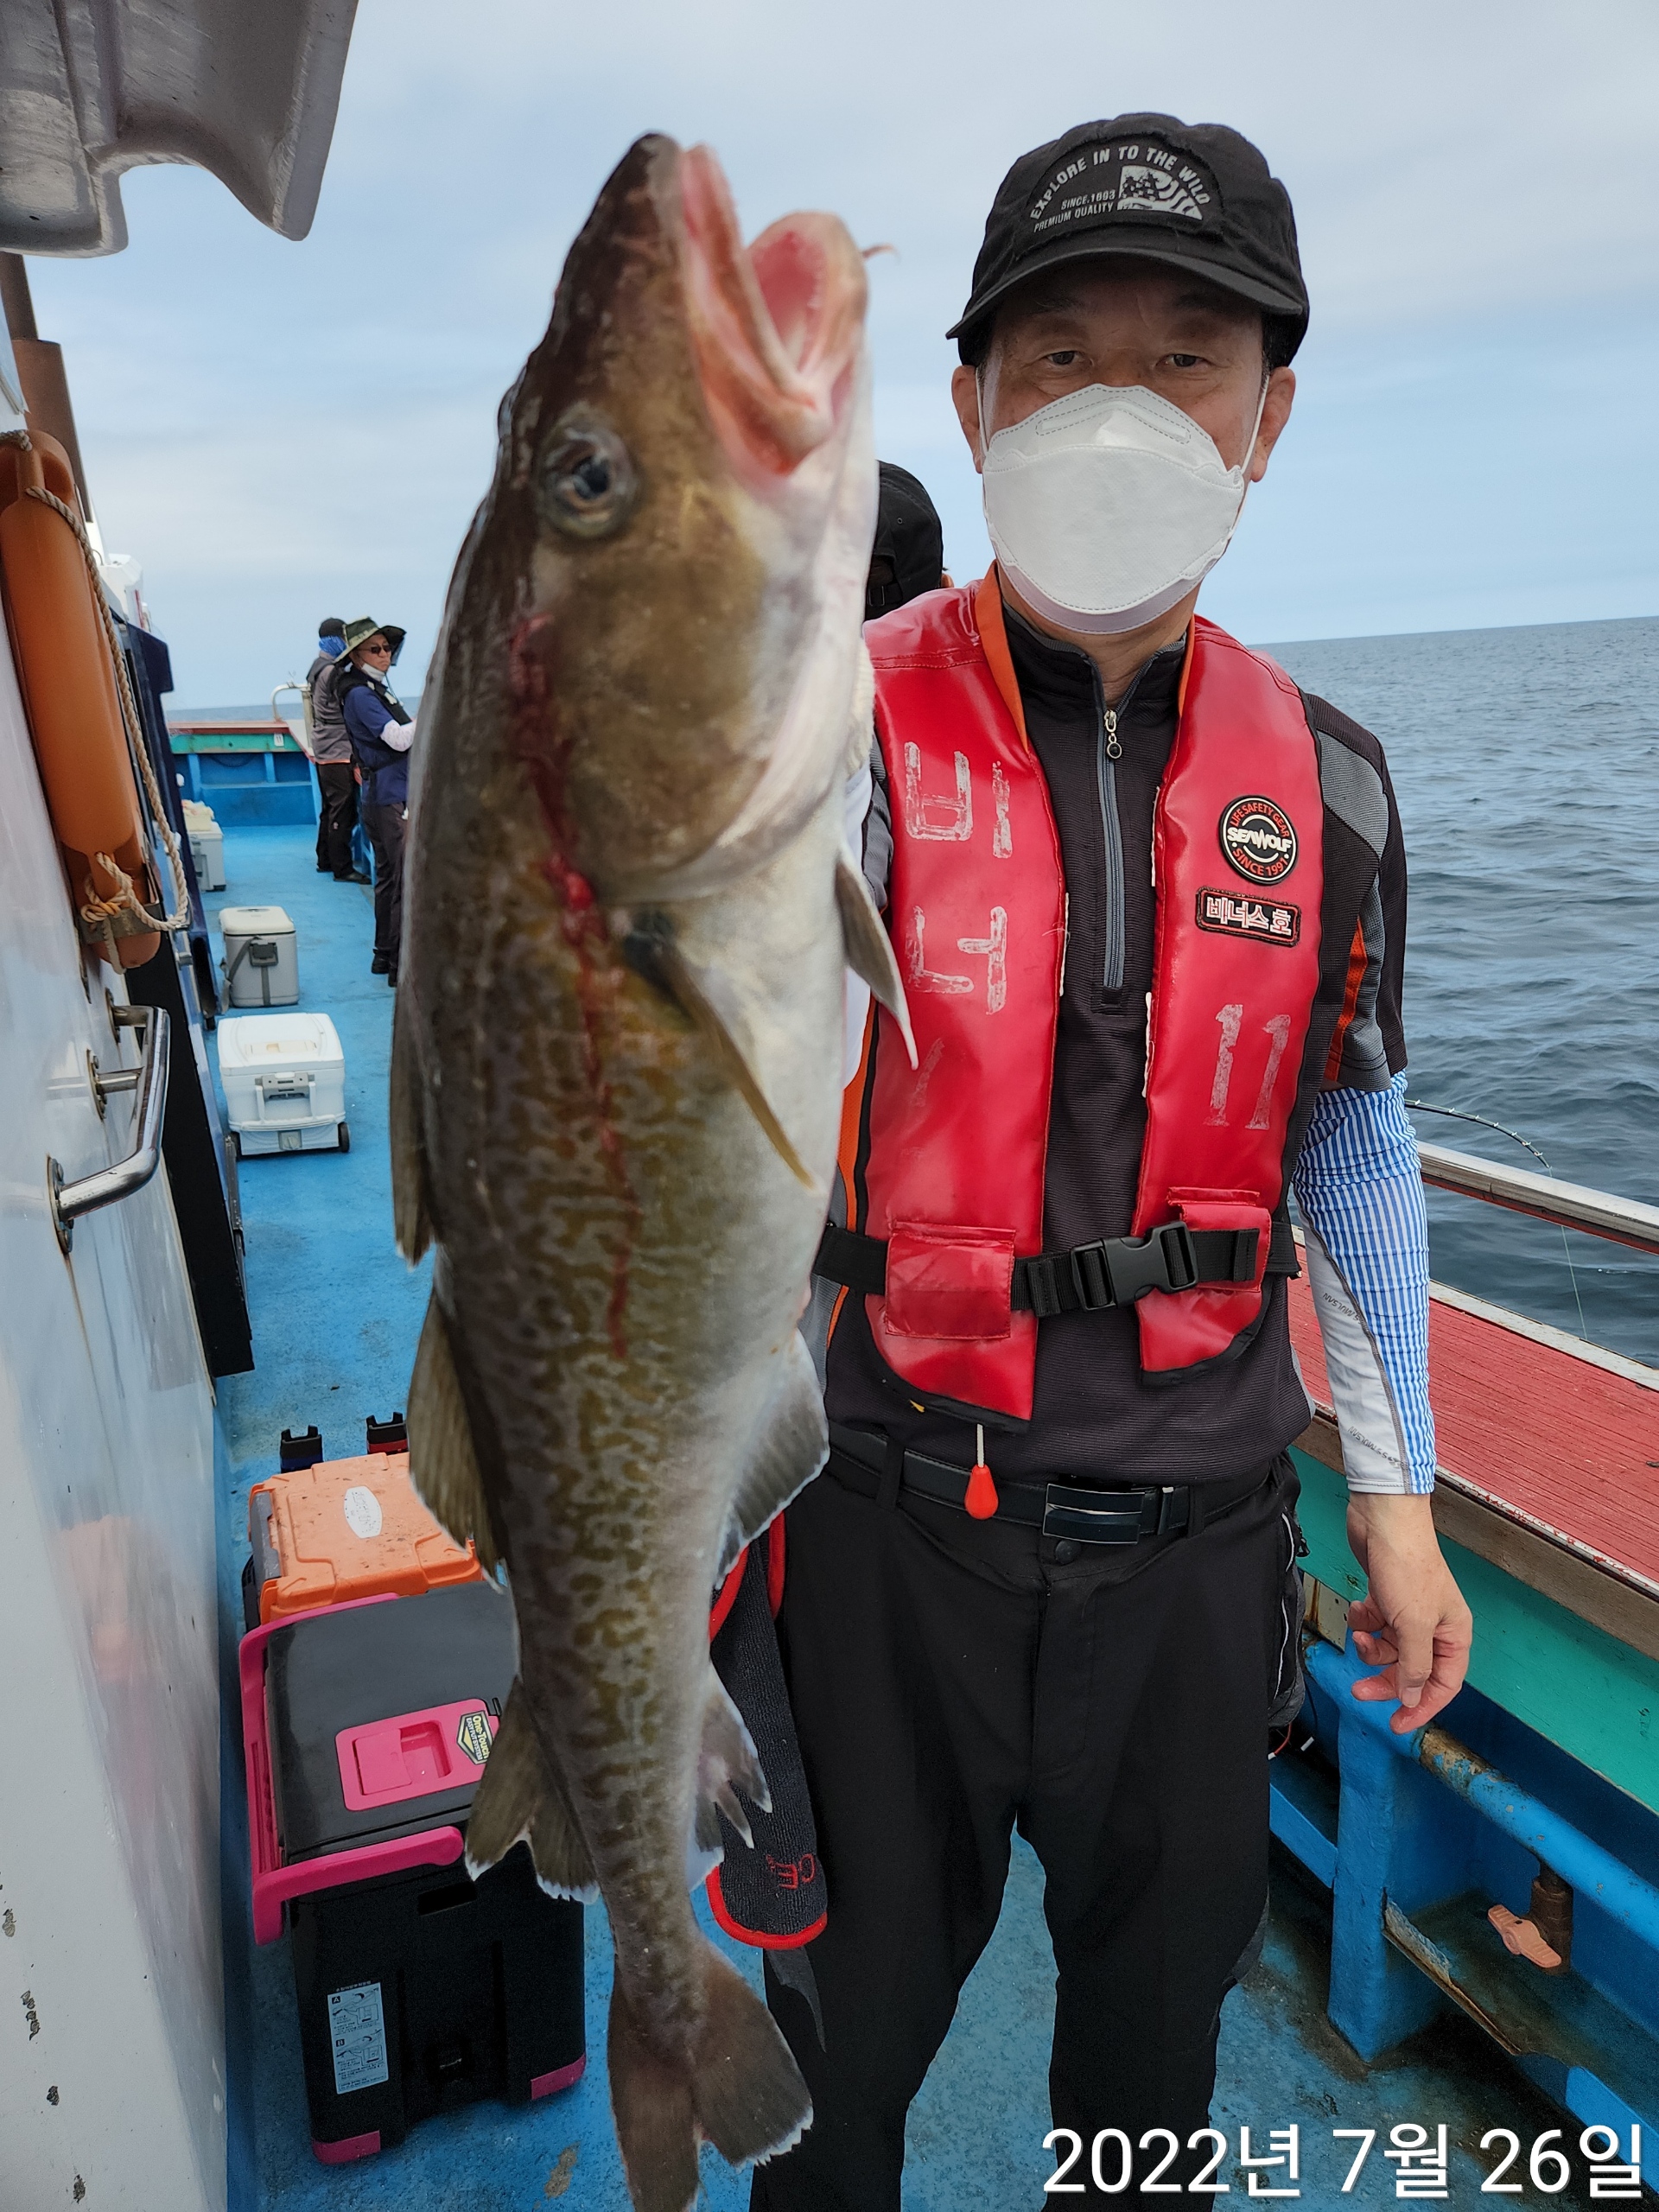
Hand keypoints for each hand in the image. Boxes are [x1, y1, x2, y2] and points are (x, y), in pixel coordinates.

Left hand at [1344, 1493, 1471, 1732]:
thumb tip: (1414, 1697)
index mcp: (1453, 1634)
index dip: (1421, 1706)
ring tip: (1360, 1634)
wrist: (1383, 1520)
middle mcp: (1434, 1625)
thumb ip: (1415, 1665)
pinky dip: (1365, 1621)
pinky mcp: (1386, 1596)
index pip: (1443, 1684)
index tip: (1396, 1724)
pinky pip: (1376, 1625)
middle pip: (1412, 1670)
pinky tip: (1360, 1608)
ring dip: (1372, 1649)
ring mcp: (1409, 1610)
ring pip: (1390, 1649)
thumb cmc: (1406, 1567)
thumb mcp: (1412, 1625)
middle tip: (1359, 1691)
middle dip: (1386, 1680)